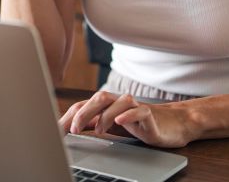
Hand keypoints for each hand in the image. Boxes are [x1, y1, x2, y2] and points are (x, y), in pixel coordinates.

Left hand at [59, 91, 197, 148]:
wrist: (172, 124)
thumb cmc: (138, 124)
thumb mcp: (111, 125)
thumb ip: (91, 123)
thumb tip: (67, 127)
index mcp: (107, 105)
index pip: (83, 105)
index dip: (69, 117)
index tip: (56, 130)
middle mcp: (118, 102)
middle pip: (98, 99)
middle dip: (83, 113)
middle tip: (73, 130)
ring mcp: (134, 107)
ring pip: (117, 102)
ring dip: (104, 116)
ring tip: (97, 130)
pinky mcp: (150, 115)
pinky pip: (138, 110)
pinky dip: (128, 115)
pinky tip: (119, 122)